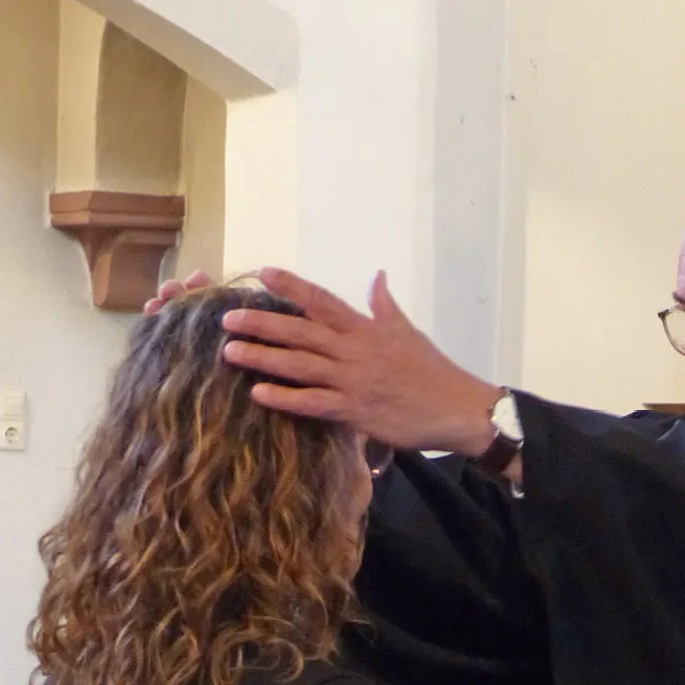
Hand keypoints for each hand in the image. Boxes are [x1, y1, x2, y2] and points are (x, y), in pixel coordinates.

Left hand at [222, 267, 506, 456]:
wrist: (457, 409)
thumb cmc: (432, 371)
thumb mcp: (408, 331)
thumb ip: (385, 305)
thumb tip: (377, 276)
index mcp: (366, 328)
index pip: (322, 300)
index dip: (291, 286)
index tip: (262, 272)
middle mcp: (355, 351)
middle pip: (301, 331)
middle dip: (262, 323)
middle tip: (227, 317)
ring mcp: (352, 381)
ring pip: (300, 366)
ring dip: (263, 358)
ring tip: (230, 352)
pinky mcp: (354, 412)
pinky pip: (313, 404)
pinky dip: (285, 399)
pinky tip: (258, 394)